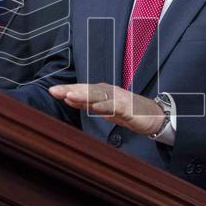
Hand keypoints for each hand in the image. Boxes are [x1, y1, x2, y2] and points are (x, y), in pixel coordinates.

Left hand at [48, 82, 165, 136]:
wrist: (154, 116)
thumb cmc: (127, 111)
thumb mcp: (103, 109)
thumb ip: (86, 104)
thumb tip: (67, 98)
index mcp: (102, 91)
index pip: (82, 90)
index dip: (67, 89)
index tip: (52, 90)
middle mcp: (109, 92)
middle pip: (87, 90)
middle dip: (70, 90)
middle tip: (55, 91)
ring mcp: (119, 99)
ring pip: (99, 96)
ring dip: (84, 96)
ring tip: (70, 96)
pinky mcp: (128, 108)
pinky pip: (115, 107)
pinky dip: (105, 106)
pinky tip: (95, 107)